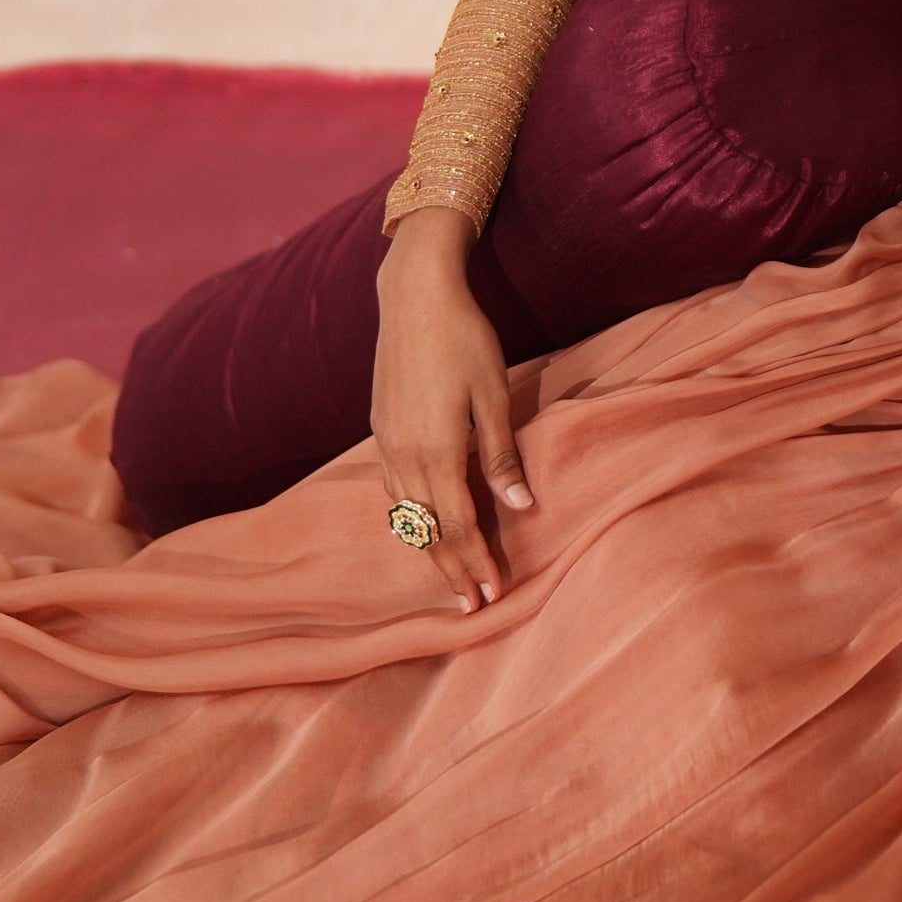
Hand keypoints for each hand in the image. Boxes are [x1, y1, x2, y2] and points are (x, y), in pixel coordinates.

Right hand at [372, 209, 532, 612]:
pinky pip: (391, 488)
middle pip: (428, 529)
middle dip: (451, 569)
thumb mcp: (494, 394)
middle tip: (471, 606)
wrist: (414, 295)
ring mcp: (386, 442)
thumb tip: (521, 506)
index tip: (494, 594)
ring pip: (405, 513)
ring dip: (428, 547)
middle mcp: (404, 454)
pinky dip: (408, 516)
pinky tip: (421, 523)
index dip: (477, 562)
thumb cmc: (465, 338)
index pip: (460, 524)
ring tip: (449, 574)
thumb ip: (501, 454)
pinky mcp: (379, 428)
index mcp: (437, 450)